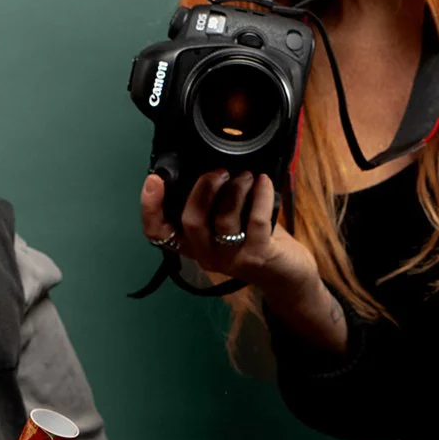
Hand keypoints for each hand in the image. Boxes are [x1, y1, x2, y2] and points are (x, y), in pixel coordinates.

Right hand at [139, 169, 317, 301]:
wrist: (288, 275)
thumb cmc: (255, 241)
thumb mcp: (228, 223)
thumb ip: (214, 203)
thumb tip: (207, 164)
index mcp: (192, 244)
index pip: (158, 233)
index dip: (150, 208)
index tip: (154, 180)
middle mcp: (205, 254)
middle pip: (191, 222)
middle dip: (203, 189)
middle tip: (219, 171)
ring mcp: (231, 258)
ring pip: (223, 220)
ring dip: (235, 190)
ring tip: (246, 175)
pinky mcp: (257, 256)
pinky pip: (256, 221)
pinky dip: (260, 196)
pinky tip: (264, 182)